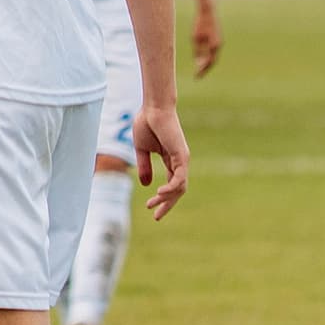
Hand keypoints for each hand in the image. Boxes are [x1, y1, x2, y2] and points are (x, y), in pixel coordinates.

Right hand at [132, 101, 189, 220]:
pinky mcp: (182, 157)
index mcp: (170, 160)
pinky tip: (159, 193)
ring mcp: (182, 160)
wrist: (152, 108)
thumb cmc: (146, 123)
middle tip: (157, 216)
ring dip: (166, 199)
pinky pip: (179, 179)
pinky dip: (170, 189)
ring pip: (179, 188)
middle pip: (177, 190)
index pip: (171, 185)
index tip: (151, 208)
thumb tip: (146, 185)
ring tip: (152, 205)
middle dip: (167, 204)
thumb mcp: (142, 150)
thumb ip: (144, 167)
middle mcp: (179, 162)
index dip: (163, 198)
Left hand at [191, 6, 221, 77]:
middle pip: (212, 61)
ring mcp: (219, 42)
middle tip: (197, 76)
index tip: (196, 76)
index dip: (202, 70)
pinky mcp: (217, 39)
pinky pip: (212, 51)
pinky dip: (207, 57)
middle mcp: (218, 45)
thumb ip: (197, 51)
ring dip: (206, 63)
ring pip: (213, 56)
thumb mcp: (195, 38)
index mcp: (214, 45)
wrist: (207, 11)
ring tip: (198, 69)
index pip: (209, 62)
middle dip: (205, 69)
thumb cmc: (200, 24)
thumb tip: (197, 62)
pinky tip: (200, 59)